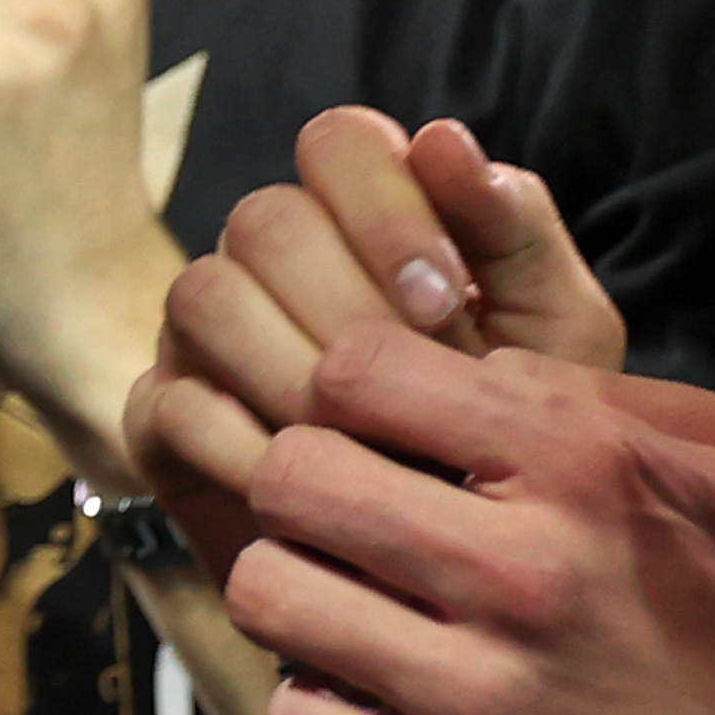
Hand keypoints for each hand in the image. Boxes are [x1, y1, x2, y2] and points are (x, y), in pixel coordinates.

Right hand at [137, 108, 622, 575]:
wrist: (461, 575)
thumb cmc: (518, 438)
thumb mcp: (553, 341)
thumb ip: (515, 238)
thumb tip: (446, 139)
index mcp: (367, 218)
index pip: (338, 144)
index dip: (381, 209)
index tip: (444, 299)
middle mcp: (274, 260)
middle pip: (264, 219)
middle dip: (345, 305)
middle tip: (413, 386)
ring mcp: (207, 335)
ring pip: (204, 295)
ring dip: (291, 374)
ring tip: (366, 446)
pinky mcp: (161, 415)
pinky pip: (174, 401)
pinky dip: (249, 447)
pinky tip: (317, 489)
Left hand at [223, 333, 714, 714]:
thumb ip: (592, 392)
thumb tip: (464, 362)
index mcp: (588, 469)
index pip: (356, 369)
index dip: (346, 395)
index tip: (376, 435)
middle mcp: (527, 573)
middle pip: (287, 474)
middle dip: (303, 488)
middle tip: (350, 524)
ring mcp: (486, 696)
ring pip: (265, 591)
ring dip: (296, 594)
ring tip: (353, 608)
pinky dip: (316, 711)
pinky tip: (372, 702)